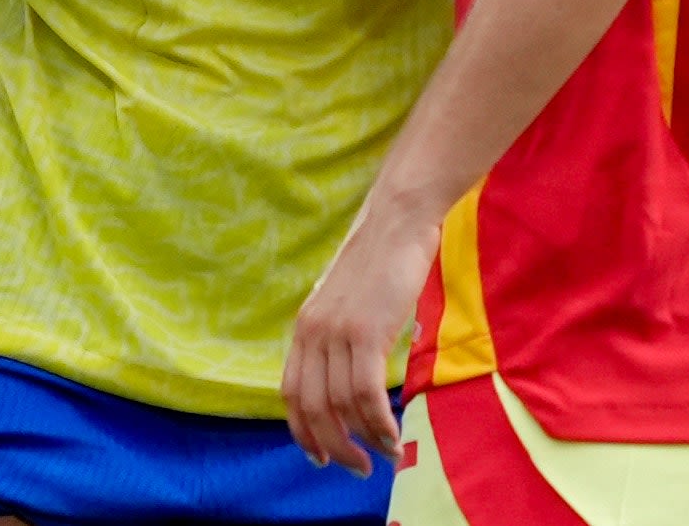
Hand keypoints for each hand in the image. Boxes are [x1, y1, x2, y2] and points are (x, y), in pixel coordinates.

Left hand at [283, 194, 441, 476]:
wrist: (398, 220)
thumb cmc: (382, 260)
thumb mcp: (348, 301)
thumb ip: (340, 335)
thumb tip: (348, 377)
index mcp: (305, 326)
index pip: (291, 392)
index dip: (303, 430)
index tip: (321, 456)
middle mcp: (313, 331)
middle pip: (312, 407)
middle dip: (332, 445)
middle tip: (356, 468)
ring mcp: (337, 331)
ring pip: (340, 405)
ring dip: (363, 439)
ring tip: (385, 454)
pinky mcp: (366, 330)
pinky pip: (366, 392)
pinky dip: (378, 421)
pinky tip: (393, 433)